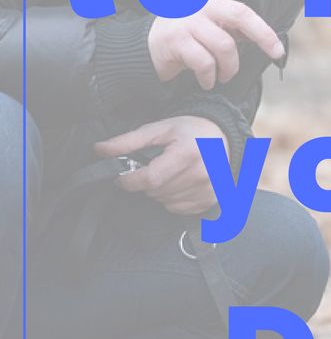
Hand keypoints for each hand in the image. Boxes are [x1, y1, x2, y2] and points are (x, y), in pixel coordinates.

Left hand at [95, 116, 226, 214]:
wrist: (223, 136)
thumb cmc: (189, 131)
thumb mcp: (158, 130)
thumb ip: (128, 141)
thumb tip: (99, 150)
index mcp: (187, 153)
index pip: (150, 179)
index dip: (129, 181)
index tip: (122, 177)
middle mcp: (202, 173)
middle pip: (156, 192)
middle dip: (145, 183)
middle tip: (153, 167)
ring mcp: (208, 189)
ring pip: (164, 202)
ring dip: (158, 191)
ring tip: (168, 173)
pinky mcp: (211, 200)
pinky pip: (177, 208)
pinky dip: (171, 198)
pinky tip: (179, 182)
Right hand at [147, 0, 284, 89]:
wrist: (146, 51)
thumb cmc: (189, 36)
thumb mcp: (211, 25)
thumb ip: (234, 26)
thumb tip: (264, 40)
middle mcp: (200, 2)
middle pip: (240, 14)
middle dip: (264, 34)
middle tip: (277, 52)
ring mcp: (187, 20)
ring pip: (225, 46)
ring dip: (230, 67)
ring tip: (225, 75)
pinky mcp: (176, 40)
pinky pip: (205, 63)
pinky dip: (210, 77)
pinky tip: (207, 81)